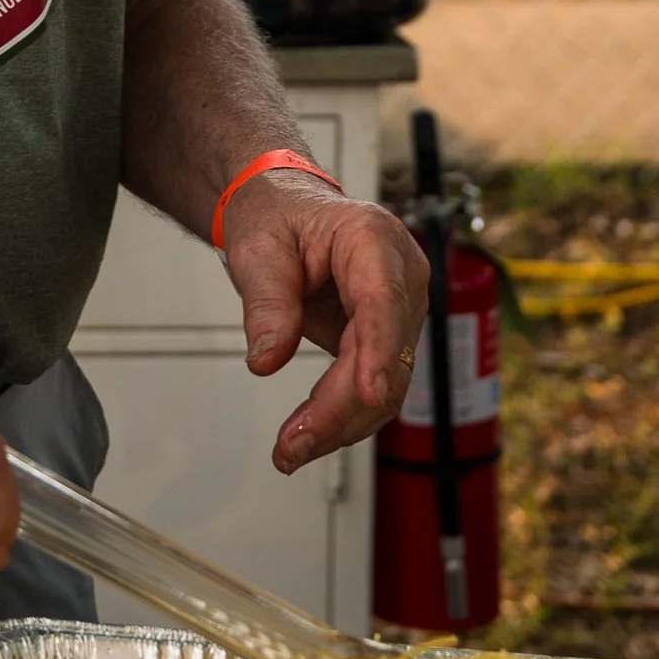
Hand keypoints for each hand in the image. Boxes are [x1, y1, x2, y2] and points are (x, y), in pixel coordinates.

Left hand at [221, 172, 427, 472]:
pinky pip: (374, 386)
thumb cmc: (278, 216)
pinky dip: (341, 415)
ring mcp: (398, 310)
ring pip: (387, 384)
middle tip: (292, 445)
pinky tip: (307, 435)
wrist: (284, 209)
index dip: (380, 352)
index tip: (370, 393)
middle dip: (341, 408)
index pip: (384, 302)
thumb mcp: (257, 248)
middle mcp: (400, 276)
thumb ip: (266, 301)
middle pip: (386, 357)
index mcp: (373, 239)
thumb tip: (267, 359)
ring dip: (341, 424)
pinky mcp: (386, 338)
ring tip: (291, 450)